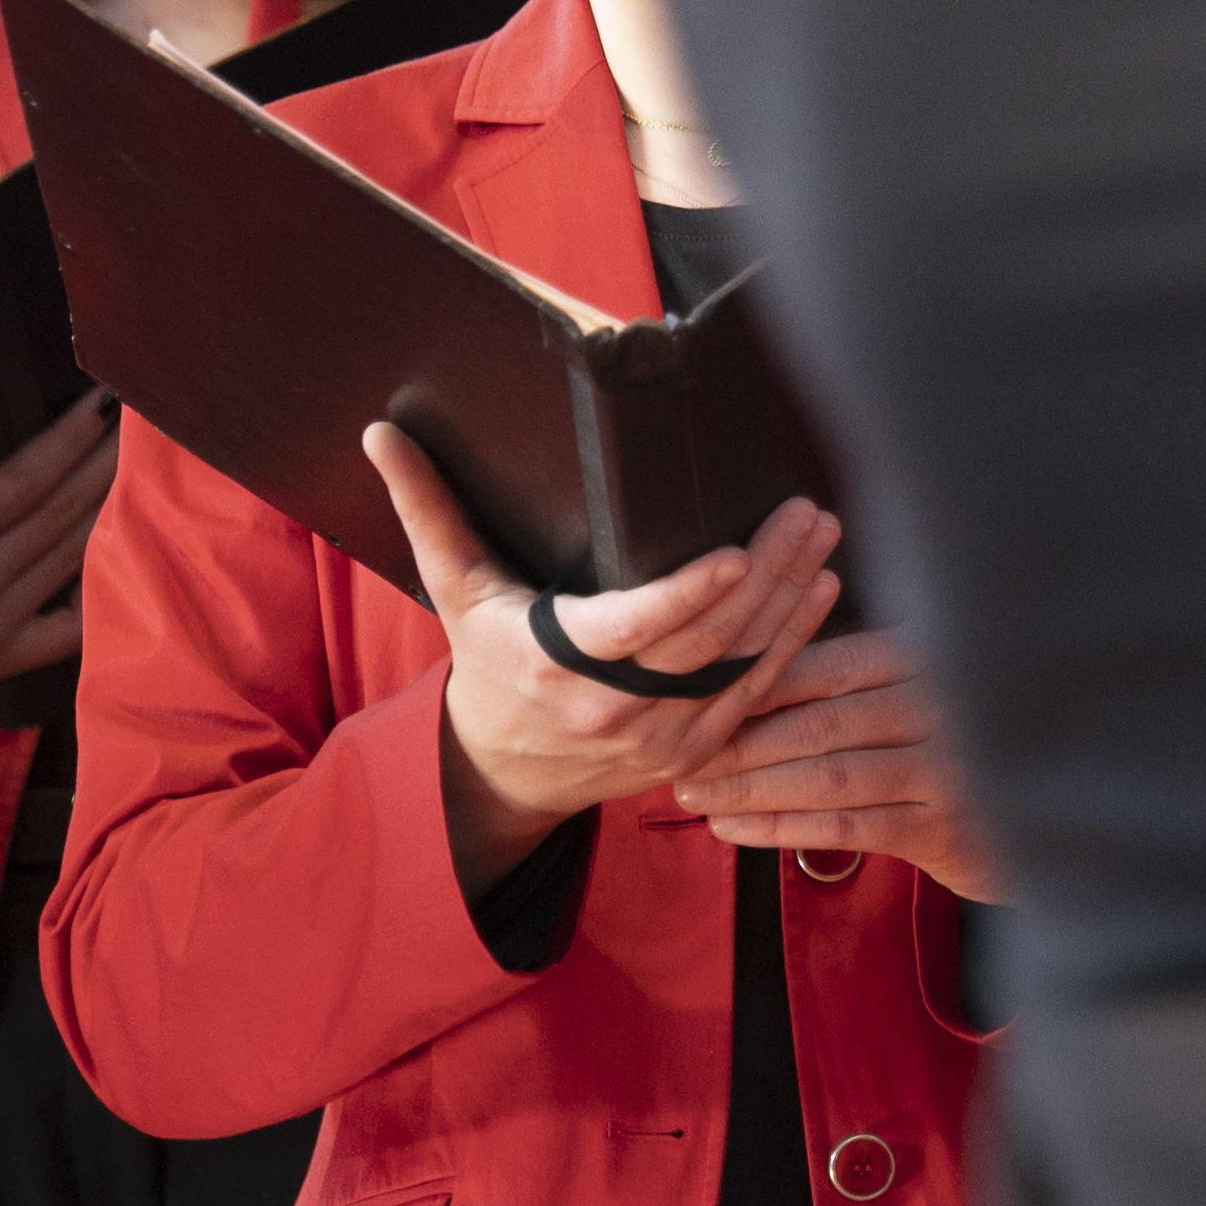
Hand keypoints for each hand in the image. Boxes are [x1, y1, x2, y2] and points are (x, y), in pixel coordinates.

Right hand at [0, 389, 118, 693]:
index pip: (20, 484)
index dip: (69, 440)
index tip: (104, 401)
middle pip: (59, 516)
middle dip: (106, 462)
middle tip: (143, 419)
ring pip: (72, 560)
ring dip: (113, 509)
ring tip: (143, 465)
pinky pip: (70, 625)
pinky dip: (102, 584)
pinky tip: (126, 542)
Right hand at [366, 425, 844, 896]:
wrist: (505, 770)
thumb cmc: (488, 663)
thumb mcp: (455, 589)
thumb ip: (428, 509)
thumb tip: (381, 435)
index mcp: (556, 663)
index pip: (633, 629)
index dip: (688, 595)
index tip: (735, 551)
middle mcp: (613, 709)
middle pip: (705, 641)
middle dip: (765, 575)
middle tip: (803, 513)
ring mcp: (659, 737)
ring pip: (739, 667)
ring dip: (792, 601)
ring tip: (823, 536)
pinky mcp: (691, 750)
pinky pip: (752, 697)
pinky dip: (793, 645)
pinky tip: (823, 591)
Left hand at [675, 632, 1000, 901]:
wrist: (1040, 822)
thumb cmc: (951, 751)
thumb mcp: (915, 699)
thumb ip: (853, 687)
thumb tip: (742, 683)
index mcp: (930, 657)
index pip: (832, 665)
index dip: (761, 685)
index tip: (698, 702)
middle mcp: (947, 703)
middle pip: (825, 722)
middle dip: (743, 743)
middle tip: (682, 759)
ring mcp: (952, 766)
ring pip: (832, 776)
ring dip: (754, 789)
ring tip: (696, 797)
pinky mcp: (947, 827)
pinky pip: (849, 826)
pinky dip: (784, 828)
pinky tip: (736, 831)